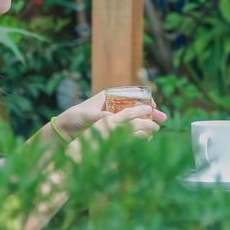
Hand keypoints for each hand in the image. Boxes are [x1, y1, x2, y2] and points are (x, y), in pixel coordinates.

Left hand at [53, 90, 167, 139]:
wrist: (66, 128)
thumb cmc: (76, 117)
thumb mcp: (89, 116)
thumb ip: (102, 117)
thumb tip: (114, 119)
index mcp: (109, 95)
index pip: (132, 93)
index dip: (145, 99)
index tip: (153, 106)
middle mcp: (114, 103)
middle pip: (137, 105)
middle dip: (151, 111)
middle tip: (163, 118)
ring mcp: (114, 114)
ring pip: (135, 116)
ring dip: (147, 121)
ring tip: (158, 128)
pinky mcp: (113, 124)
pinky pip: (129, 125)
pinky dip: (138, 129)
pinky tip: (145, 136)